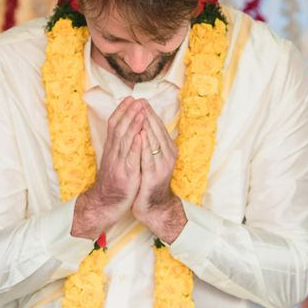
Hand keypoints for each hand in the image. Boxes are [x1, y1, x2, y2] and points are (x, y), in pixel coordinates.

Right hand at [72, 98, 146, 238]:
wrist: (105, 204)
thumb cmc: (112, 182)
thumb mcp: (114, 161)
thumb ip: (118, 146)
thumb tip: (125, 130)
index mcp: (111, 150)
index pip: (113, 125)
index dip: (122, 111)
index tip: (130, 98)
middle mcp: (112, 154)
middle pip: (118, 129)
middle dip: (128, 113)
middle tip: (137, 99)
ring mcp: (118, 164)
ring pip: (124, 140)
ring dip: (133, 124)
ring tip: (141, 111)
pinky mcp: (125, 176)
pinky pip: (130, 159)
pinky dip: (135, 147)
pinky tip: (141, 136)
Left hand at [131, 104, 186, 242]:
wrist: (154, 207)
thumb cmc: (151, 181)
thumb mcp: (153, 160)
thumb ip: (153, 144)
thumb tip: (147, 126)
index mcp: (168, 151)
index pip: (159, 128)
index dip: (150, 113)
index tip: (142, 100)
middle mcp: (167, 156)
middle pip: (157, 131)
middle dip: (148, 115)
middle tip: (140, 101)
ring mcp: (161, 166)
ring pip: (154, 141)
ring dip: (147, 126)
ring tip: (140, 111)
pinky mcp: (153, 175)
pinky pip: (147, 157)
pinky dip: (144, 145)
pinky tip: (139, 135)